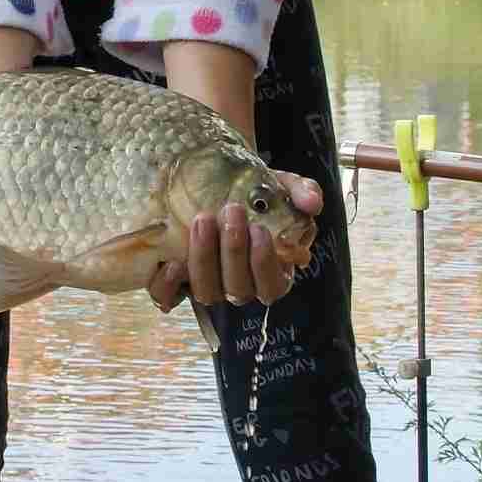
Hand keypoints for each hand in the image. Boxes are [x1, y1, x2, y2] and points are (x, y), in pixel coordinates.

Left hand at [153, 168, 322, 312]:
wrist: (218, 185)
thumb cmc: (256, 194)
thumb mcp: (282, 187)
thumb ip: (302, 191)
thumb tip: (313, 202)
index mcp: (271, 273)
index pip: (272, 286)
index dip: (264, 263)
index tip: (259, 229)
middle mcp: (241, 286)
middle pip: (238, 289)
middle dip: (233, 252)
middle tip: (230, 212)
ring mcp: (209, 285)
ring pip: (206, 292)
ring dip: (205, 259)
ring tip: (203, 221)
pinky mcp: (177, 282)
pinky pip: (168, 297)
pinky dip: (168, 286)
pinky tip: (171, 262)